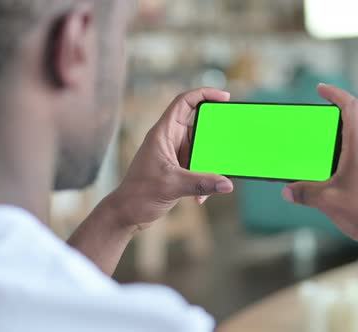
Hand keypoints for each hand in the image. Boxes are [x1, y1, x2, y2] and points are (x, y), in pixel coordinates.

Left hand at [110, 88, 234, 229]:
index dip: (204, 94)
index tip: (225, 97)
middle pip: (199, 127)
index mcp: (163, 133)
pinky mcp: (178, 170)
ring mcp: (174, 155)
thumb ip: (201, 183)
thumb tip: (227, 184)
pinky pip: (199, 168)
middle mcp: (169, 140)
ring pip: (201, 150)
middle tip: (230, 142)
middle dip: (216, 137)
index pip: (184, 102)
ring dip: (210, 165)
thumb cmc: (139, 194)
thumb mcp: (172, 185)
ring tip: (217, 176)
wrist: (126, 214)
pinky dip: (204, 180)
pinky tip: (202, 198)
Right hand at [282, 84, 357, 247]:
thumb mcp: (327, 202)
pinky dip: (348, 167)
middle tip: (310, 144)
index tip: (321, 89)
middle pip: (349, 131)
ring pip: (356, 150)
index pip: (351, 108)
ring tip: (321, 173)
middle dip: (327, 135)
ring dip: (338, 155)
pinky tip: (339, 187)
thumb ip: (303, 193)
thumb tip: (287, 191)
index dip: (335, 94)